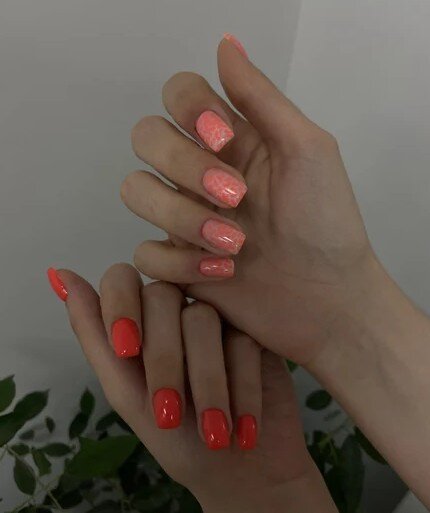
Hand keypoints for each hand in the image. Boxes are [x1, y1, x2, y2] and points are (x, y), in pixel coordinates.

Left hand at [48, 265, 335, 512]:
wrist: (242, 473)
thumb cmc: (178, 441)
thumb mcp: (127, 394)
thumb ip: (96, 338)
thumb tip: (59, 274)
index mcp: (142, 321)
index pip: (121, 280)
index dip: (121, 306)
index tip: (127, 350)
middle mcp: (178, 312)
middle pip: (163, 297)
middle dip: (164, 359)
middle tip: (170, 413)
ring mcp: (219, 317)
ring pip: (203, 316)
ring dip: (205, 381)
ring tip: (214, 433)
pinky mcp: (253, 331)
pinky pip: (243, 338)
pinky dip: (241, 387)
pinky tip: (243, 425)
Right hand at [120, 35, 375, 364]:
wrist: (327, 299)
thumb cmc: (326, 223)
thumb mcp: (307, 150)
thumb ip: (261, 98)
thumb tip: (226, 44)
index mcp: (231, 140)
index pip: (178, 94)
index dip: (189, 108)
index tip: (227, 139)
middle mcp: (199, 171)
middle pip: (145, 137)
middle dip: (185, 166)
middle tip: (236, 197)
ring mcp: (183, 216)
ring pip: (135, 191)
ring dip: (182, 218)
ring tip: (235, 244)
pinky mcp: (176, 262)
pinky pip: (145, 252)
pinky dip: (181, 263)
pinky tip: (224, 272)